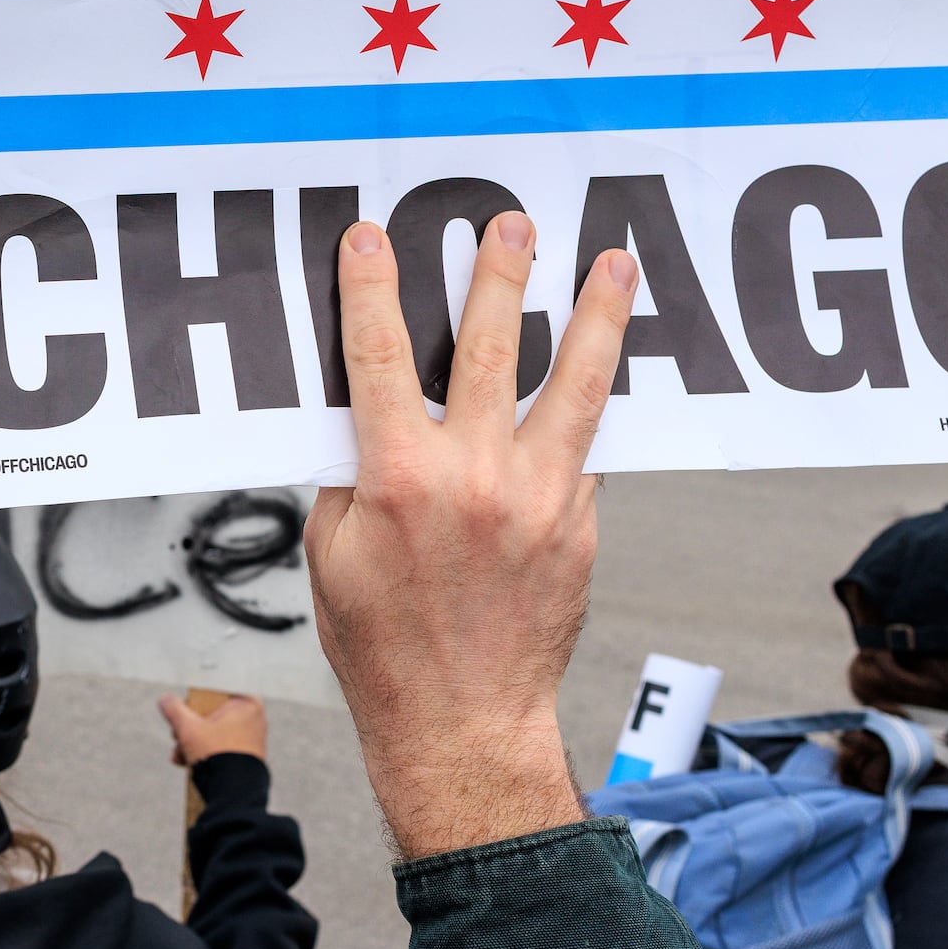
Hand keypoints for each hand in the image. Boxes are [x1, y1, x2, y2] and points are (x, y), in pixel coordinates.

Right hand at [160, 692, 267, 764]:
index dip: (197, 698)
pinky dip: (204, 752)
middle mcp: (253, 719)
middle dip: (190, 727)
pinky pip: (221, 747)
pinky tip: (186, 762)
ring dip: (192, 742)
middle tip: (176, 735)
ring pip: (214, 732)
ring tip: (178, 755)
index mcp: (247, 704)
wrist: (234, 794)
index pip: (217, 690)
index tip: (184, 707)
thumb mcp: (189, 729)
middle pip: (213, 713)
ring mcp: (251, 738)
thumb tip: (164, 699)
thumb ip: (175, 710)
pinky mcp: (247, 756)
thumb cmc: (216, 755)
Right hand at [304, 213, 636, 860]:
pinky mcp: (580, 525)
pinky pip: (579, 454)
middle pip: (494, 346)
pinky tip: (593, 377)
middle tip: (513, 223)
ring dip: (595, 314)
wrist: (464, 725)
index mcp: (400, 480)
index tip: (372, 236)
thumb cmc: (384, 649)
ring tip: (615, 262)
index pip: (381, 357)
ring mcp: (540, 499)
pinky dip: (581, 414)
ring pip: (577, 384)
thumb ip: (352, 478)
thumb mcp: (332, 557)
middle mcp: (478, 478)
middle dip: (500, 274)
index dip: (371, 289)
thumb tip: (367, 419)